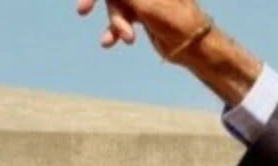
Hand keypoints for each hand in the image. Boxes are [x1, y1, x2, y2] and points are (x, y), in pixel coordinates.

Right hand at [75, 0, 208, 56]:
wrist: (195, 48)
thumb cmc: (178, 22)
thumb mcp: (146, 6)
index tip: (86, 5)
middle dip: (103, 3)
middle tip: (82, 10)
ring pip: (116, 5)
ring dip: (116, 23)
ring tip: (128, 39)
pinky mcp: (141, 13)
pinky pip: (121, 18)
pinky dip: (115, 30)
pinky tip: (108, 42)